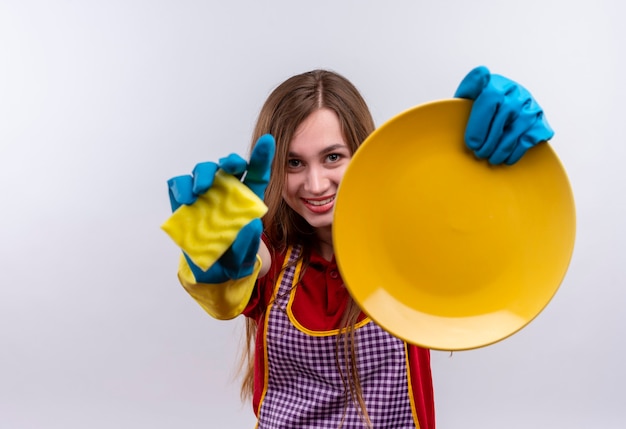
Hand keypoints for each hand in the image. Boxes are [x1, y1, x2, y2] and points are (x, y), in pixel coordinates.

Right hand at [167, 134, 274, 282]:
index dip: (262, 157)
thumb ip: (248, 245)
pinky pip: (181, 184)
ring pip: (205, 170)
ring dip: (204, 173)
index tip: (269, 141)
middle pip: (231, 166)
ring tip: (201, 190)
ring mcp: (204, 195)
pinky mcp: (183, 201)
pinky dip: (182, 186)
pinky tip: (186, 199)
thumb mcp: (242, 260)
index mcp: (248, 201)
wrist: (208, 274)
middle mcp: (227, 192)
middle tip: (231, 167)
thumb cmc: (230, 261)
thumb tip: (251, 225)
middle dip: (231, 160)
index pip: (257, 175)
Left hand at [454, 66, 553, 164]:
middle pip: (503, 118)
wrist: (500, 111)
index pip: (490, 99)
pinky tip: (507, 158)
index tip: (471, 143)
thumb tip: (482, 73)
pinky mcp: (540, 121)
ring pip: (516, 131)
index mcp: (497, 84)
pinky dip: (517, 152)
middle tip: (479, 154)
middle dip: (489, 142)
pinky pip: (530, 139)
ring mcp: (530, 106)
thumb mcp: (468, 96)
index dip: (479, 125)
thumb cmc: (480, 107)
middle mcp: (516, 92)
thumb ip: (470, 87)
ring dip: (502, 150)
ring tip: (491, 159)